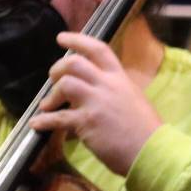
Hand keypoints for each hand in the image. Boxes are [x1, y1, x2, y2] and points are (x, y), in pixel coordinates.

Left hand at [29, 32, 161, 175]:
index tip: (61, 38)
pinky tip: (36, 124)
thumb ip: (114, 90)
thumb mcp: (133, 99)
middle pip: (74, 63)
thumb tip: (96, 92)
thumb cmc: (146, 130)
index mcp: (120, 78)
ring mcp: (96, 102)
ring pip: (65, 84)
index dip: (77, 40)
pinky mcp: (87, 122)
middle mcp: (107, 85)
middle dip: (57, 69)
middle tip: (53, 80)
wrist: (154, 151)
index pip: (97, 49)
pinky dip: (43, 121)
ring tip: (47, 106)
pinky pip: (58, 117)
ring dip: (51, 95)